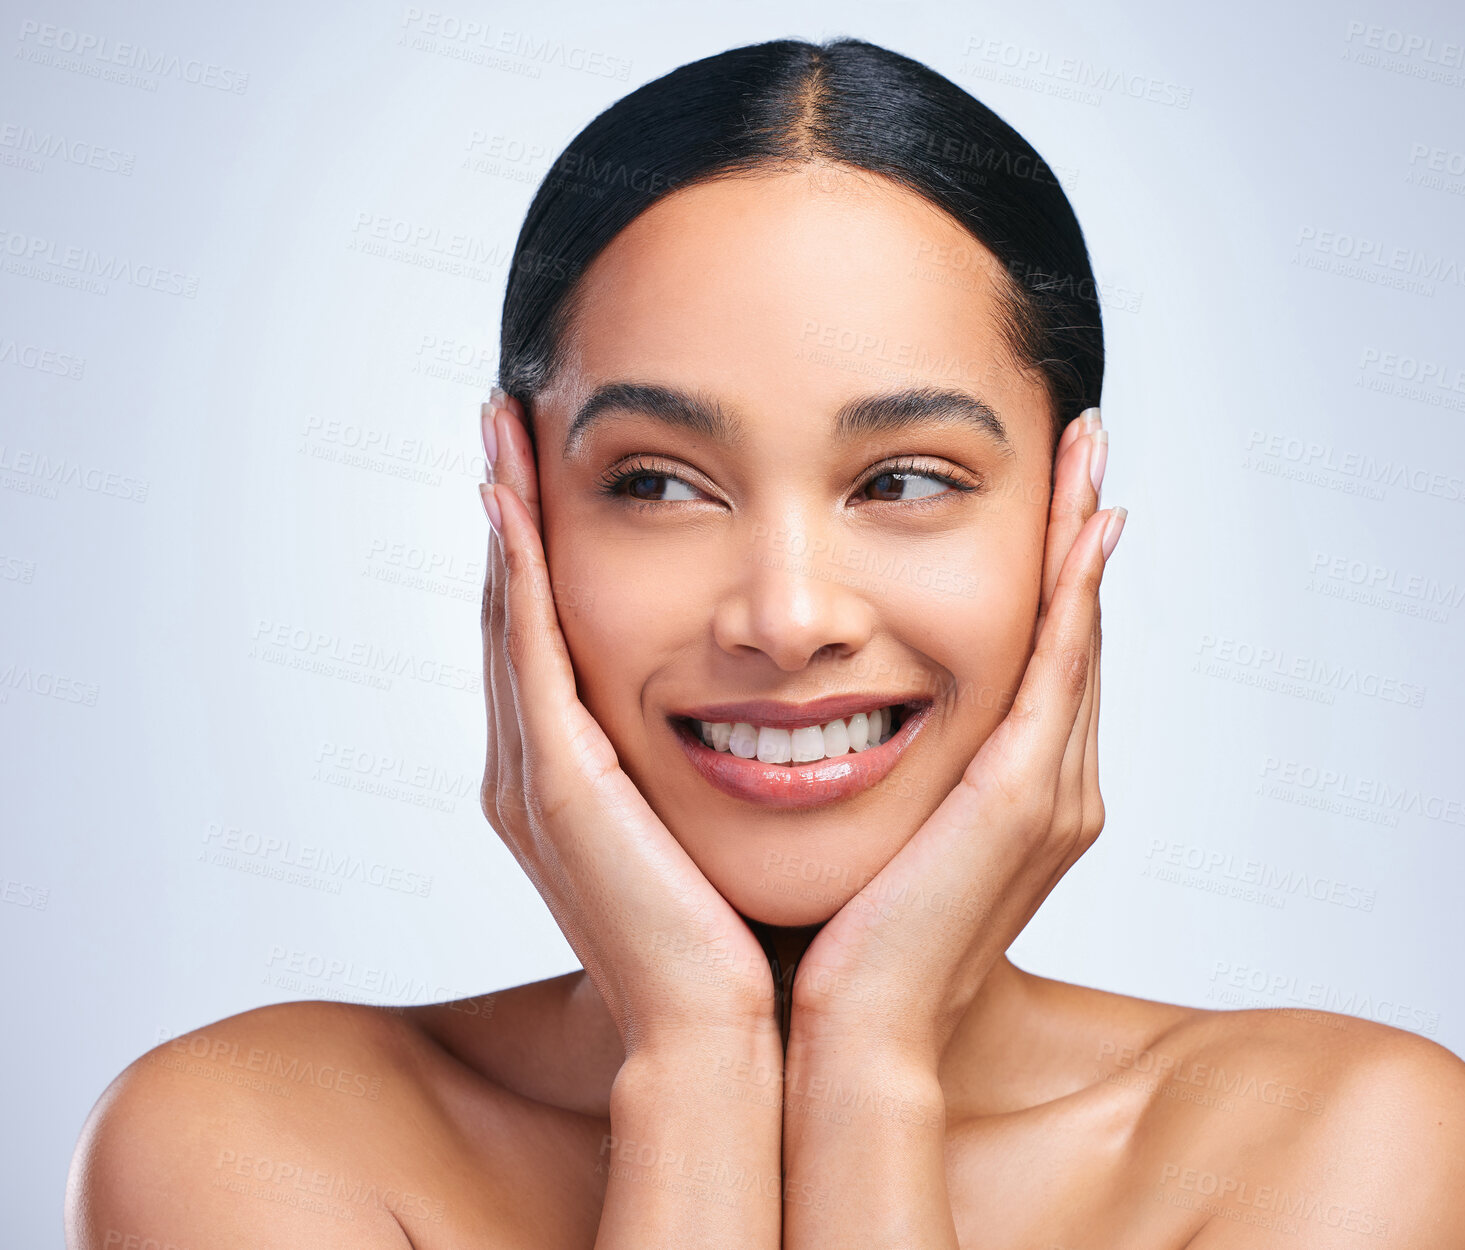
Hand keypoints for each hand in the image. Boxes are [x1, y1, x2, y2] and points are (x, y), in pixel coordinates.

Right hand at [478, 387, 777, 1052]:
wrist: (721, 1034)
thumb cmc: (737, 937)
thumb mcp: (720, 824)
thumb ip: (711, 761)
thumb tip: (767, 710)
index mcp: (576, 776)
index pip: (551, 637)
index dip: (541, 551)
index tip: (549, 465)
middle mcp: (536, 768)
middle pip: (514, 611)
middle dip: (509, 512)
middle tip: (507, 417)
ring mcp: (535, 776)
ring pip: (510, 618)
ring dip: (505, 518)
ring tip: (501, 426)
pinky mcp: (553, 786)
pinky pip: (529, 657)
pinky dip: (518, 576)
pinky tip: (514, 500)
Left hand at [788, 408, 1121, 1065]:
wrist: (844, 1038)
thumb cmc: (837, 942)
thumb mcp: (860, 832)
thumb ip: (872, 768)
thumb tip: (821, 713)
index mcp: (1012, 796)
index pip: (1038, 658)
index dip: (1051, 571)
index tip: (1049, 490)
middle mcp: (1051, 787)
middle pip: (1071, 631)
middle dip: (1080, 532)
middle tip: (1083, 438)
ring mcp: (1050, 793)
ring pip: (1075, 635)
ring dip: (1083, 536)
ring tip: (1087, 447)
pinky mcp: (1026, 798)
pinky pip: (1061, 668)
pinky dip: (1075, 590)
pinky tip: (1084, 519)